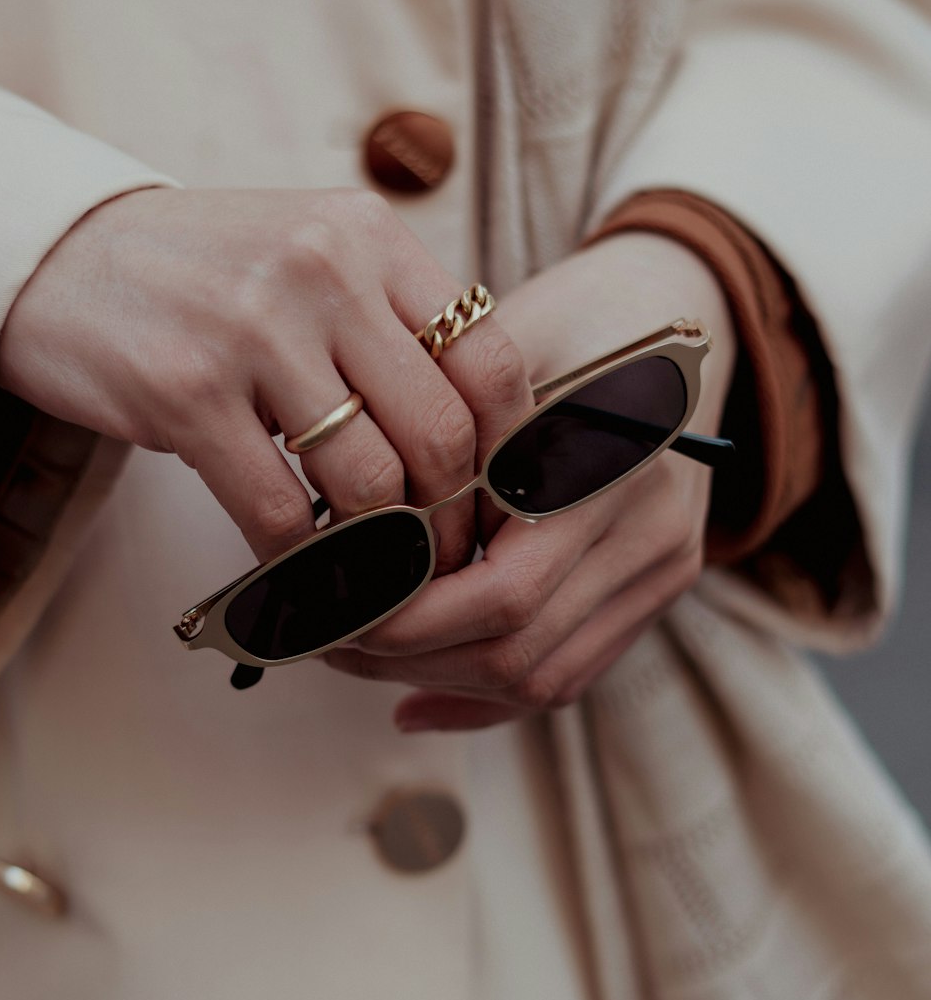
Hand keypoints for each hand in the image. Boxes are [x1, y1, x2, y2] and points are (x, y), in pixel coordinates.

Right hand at [0, 187, 533, 572]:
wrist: (58, 258)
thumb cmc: (206, 275)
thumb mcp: (313, 256)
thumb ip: (394, 320)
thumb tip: (484, 434)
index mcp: (371, 236)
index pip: (490, 360)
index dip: (506, 452)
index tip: (493, 503)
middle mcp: (323, 269)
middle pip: (440, 432)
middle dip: (452, 519)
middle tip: (440, 561)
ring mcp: (254, 329)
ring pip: (369, 482)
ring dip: (381, 552)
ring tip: (375, 573)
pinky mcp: (186, 392)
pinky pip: (279, 513)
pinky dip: (301, 563)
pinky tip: (300, 571)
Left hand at [324, 231, 737, 729]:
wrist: (677, 305)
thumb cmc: (563, 320)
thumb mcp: (490, 362)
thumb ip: (430, 455)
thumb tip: (327, 547)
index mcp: (610, 464)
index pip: (502, 594)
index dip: (405, 621)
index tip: (324, 609)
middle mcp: (649, 527)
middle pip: (518, 651)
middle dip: (406, 660)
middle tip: (322, 640)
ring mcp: (664, 565)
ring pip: (541, 678)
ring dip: (438, 679)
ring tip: (359, 654)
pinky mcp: (661, 586)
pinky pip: (572, 673)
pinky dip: (486, 694)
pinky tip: (411, 692)